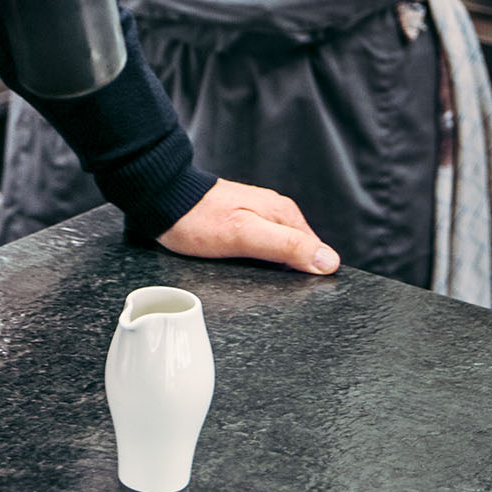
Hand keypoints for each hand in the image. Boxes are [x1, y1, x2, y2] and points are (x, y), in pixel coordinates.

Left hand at [158, 179, 339, 276]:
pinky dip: (260, 262)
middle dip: (292, 273)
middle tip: (269, 287)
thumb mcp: (245, 235)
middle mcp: (276, 213)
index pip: (316, 251)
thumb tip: (328, 261)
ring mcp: (260, 217)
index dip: (310, 275)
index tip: (295, 291)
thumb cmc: (198, 219)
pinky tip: (246, 269)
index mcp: (284, 213)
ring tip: (255, 278)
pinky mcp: (244, 224)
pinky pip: (264, 249)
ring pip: (282, 252)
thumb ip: (287, 246)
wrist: (164, 200)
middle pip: (300, 252)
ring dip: (275, 269)